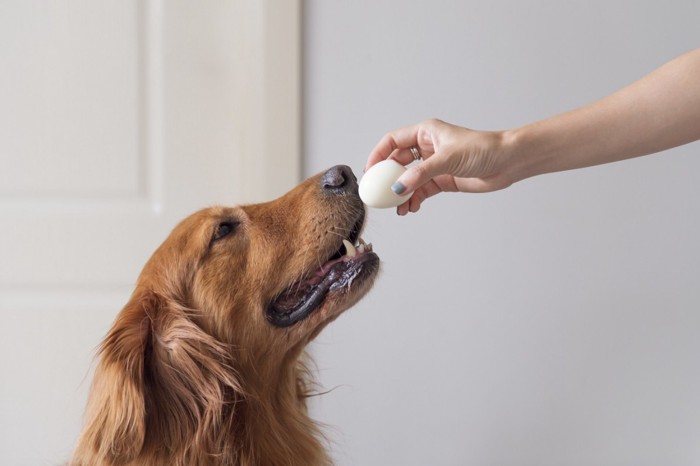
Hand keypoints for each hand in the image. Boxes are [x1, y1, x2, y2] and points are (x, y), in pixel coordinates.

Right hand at [365, 119, 514, 214]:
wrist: (508, 162)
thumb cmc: (482, 149)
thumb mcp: (447, 159)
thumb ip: (420, 174)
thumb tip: (397, 188)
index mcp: (425, 132)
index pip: (393, 141)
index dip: (378, 155)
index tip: (370, 172)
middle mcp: (427, 147)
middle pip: (398, 162)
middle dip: (387, 178)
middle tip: (378, 193)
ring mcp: (435, 164)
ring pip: (409, 179)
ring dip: (402, 193)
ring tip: (397, 207)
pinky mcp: (443, 179)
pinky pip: (422, 190)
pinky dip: (414, 199)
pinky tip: (411, 208)